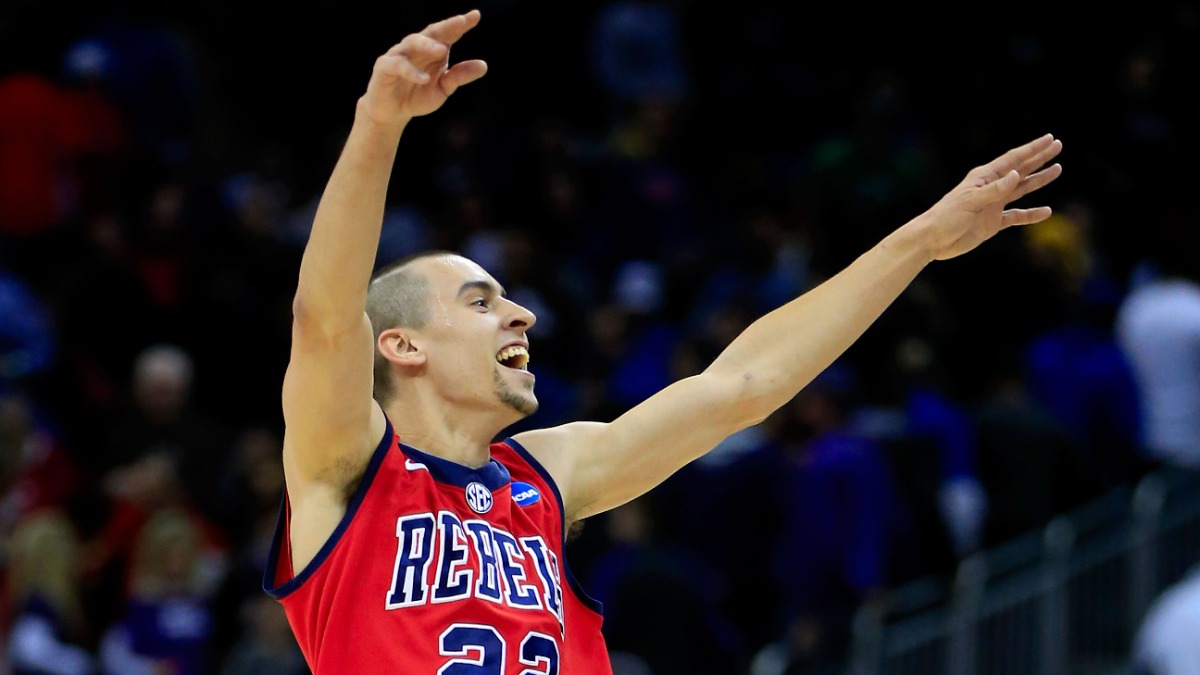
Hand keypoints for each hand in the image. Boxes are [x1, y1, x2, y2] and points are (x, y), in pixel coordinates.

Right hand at [359, 10, 487, 125]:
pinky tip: (424, 79)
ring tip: (442, 50)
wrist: (392, 112)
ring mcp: (399, 55)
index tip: (475, 16)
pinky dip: (411, 71)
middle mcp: (416, 48)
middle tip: (461, 21)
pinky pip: (398, 65)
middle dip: (446, 26)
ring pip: (412, 42)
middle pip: (432, 32)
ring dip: (427, 44)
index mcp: (433, 50)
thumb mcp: (443, 89)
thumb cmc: (417, 96)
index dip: (460, 25)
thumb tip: (483, 65)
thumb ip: (459, 76)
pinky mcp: (384, 67)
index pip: (448, 34)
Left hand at [921, 134, 1062, 260]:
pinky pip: (1016, 216)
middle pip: (1021, 170)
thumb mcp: (970, 201)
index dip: (1033, 149)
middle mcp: (991, 188)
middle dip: (1039, 158)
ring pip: (1021, 189)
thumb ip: (994, 190)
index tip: (1050, 139)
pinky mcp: (992, 223)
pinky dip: (1031, 214)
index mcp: (984, 177)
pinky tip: (1046, 212)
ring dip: (1039, 181)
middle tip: (1059, 146)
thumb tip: (1015, 174)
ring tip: (1057, 170)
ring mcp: (993, 205)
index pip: (1013, 159)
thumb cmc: (946, 217)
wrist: (932, 241)